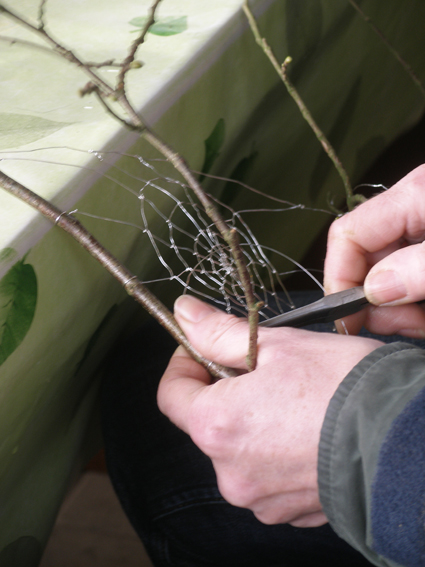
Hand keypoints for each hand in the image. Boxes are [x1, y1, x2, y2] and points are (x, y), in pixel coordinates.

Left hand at [158, 295, 382, 526]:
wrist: (404, 440)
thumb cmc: (342, 386)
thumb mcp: (277, 345)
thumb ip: (220, 332)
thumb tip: (184, 312)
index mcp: (217, 425)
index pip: (171, 393)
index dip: (185, 363)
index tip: (205, 348)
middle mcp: (229, 471)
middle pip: (206, 422)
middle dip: (225, 391)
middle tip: (261, 368)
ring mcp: (259, 497)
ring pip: (238, 448)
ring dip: (252, 422)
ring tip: (290, 401)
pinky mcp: (286, 510)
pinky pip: (265, 474)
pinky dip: (275, 451)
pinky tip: (304, 431)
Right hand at [324, 165, 424, 335]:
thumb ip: (418, 269)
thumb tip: (374, 291)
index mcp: (414, 195)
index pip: (348, 234)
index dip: (340, 279)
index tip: (349, 320)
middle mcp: (413, 206)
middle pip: (365, 255)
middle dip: (372, 298)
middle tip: (400, 328)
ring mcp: (424, 224)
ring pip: (387, 269)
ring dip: (395, 305)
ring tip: (418, 325)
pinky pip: (409, 271)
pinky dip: (412, 300)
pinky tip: (421, 315)